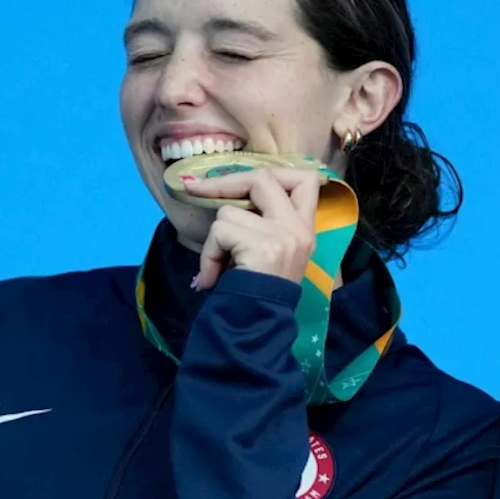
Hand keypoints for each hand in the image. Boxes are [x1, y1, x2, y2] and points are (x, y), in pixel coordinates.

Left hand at [182, 167, 318, 289]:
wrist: (256, 327)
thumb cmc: (254, 292)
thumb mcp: (265, 252)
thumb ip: (257, 222)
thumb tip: (213, 189)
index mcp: (304, 227)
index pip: (304, 178)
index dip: (269, 171)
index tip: (237, 178)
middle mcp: (300, 228)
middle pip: (264, 177)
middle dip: (224, 182)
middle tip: (195, 188)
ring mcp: (285, 235)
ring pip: (230, 211)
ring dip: (215, 239)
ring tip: (218, 266)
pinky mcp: (265, 246)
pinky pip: (220, 232)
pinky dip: (209, 254)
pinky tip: (211, 277)